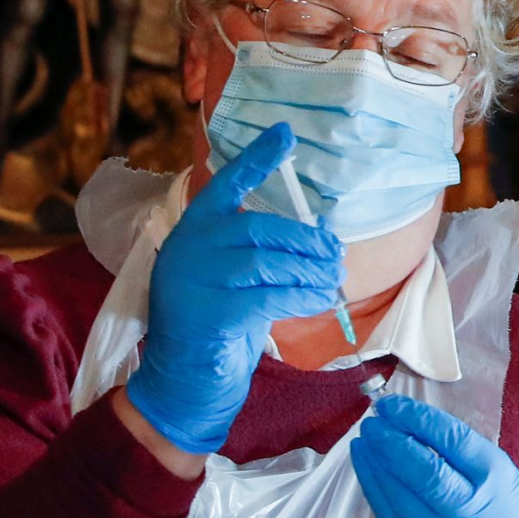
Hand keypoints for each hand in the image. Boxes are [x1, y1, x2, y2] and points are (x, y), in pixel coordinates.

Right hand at [120, 123, 343, 456]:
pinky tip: (319, 300)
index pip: (225, 184)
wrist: (183, 383)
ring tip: (332, 282)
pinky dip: (302, 296)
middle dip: (306, 241)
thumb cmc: (218, 326)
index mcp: (194, 231)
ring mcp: (193, 280)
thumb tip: (320, 238)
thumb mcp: (236, 280)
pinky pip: (269, 296)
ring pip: (269, 262)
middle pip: (261, 228)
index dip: (256, 159)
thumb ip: (260, 253)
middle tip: (335, 256)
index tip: (284, 133)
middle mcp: (187, 248)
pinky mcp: (207, 312)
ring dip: (310, 272)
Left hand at [351, 393, 518, 517]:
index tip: (393, 404)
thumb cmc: (504, 513)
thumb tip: (410, 423)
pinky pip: (386, 515)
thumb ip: (462, 452)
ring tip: (364, 438)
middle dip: (391, 440)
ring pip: (396, 493)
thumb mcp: (501, 475)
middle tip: (373, 419)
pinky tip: (366, 466)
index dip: (417, 419)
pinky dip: (372, 486)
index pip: (452, 441)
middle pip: (420, 469)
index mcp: (494, 482)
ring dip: (375, 461)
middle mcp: (465, 512)